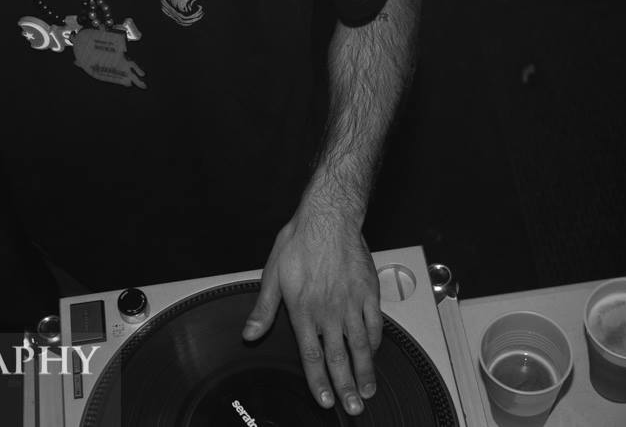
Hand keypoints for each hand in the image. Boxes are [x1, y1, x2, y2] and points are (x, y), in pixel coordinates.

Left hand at [241, 211, 382, 415]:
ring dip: (364, 372)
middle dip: (345, 387)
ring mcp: (351, 303)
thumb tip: (250, 333)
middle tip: (353, 407)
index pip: (311, 355)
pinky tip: (374, 353)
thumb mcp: (272, 274)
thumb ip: (263, 309)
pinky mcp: (368, 292)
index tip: (325, 400)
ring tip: (367, 391)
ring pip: (360, 346)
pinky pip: (375, 324)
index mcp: (303, 309)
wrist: (329, 218)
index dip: (318, 381)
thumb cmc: (300, 241)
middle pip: (339, 357)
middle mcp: (329, 310)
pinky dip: (376, 342)